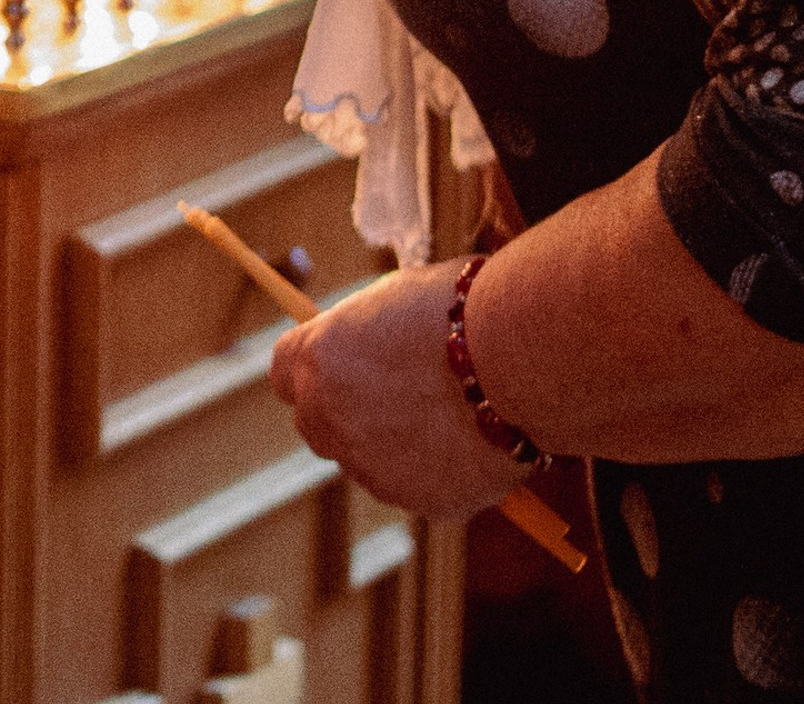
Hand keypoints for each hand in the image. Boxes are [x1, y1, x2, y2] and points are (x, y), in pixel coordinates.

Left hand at [269, 263, 533, 519]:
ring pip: (366, 460)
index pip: (283, 372)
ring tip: (447, 414)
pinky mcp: (418, 502)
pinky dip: (434, 472)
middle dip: (343, 411)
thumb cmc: (461, 310)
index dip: (313, 367)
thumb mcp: (393, 300)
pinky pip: (416, 488)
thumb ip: (360, 335)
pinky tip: (470, 442)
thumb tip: (357, 344)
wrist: (519, 358)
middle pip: (314, 423)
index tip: (337, 364)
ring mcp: (371, 466)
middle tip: (391, 395)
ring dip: (390, 444)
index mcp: (316, 359)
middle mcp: (330, 417)